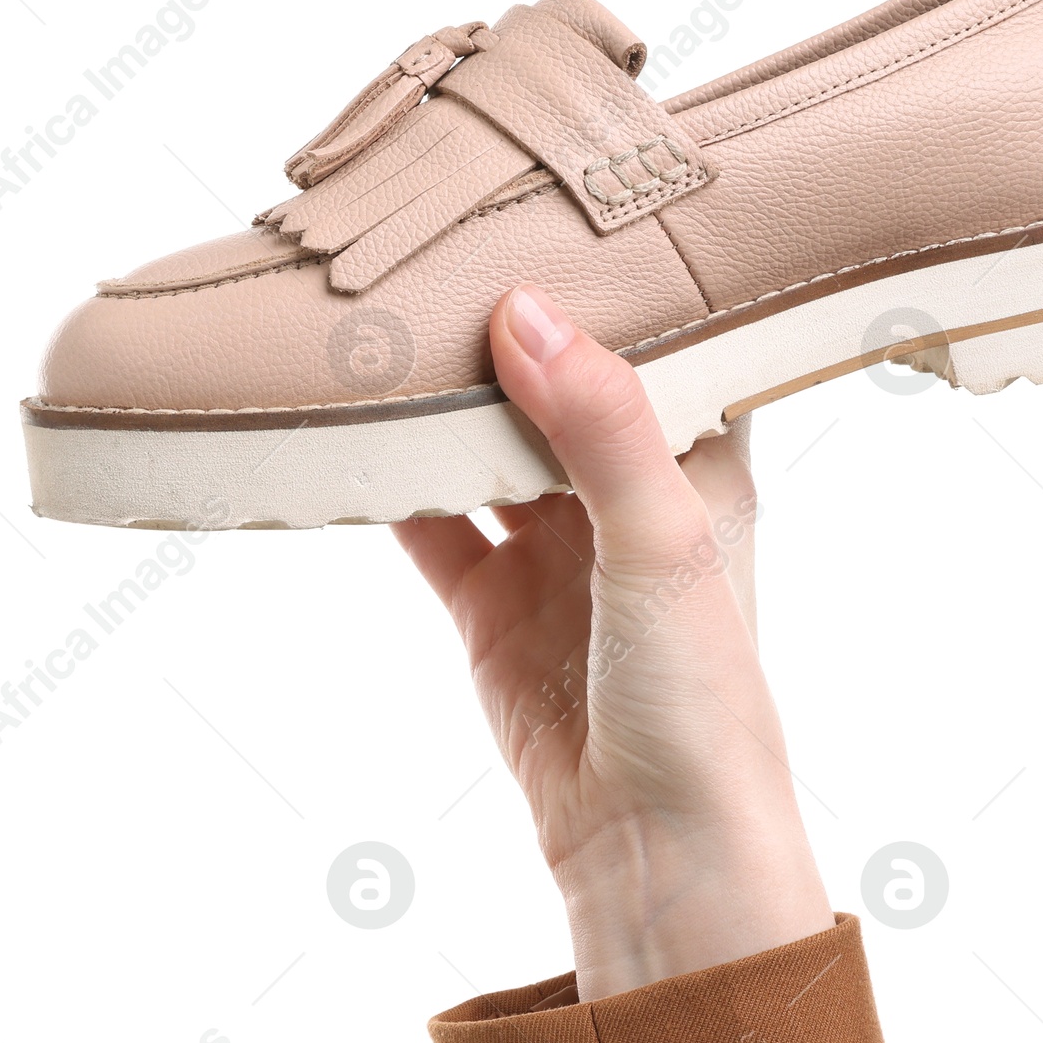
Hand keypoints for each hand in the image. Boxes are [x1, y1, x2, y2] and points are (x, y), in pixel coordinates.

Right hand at [393, 284, 832, 999]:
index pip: (650, 338)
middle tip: (423, 242)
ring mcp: (552, 548)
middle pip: (548, 384)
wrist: (655, 845)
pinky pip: (430, 522)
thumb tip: (525, 312)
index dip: (602, 275)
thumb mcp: (664, 547)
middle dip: (493, 326)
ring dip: (433, 400)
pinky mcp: (491, 603)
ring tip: (369, 323)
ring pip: (479, 445)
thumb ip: (602, 430)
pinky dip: (389, 481)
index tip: (535, 197)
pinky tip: (342, 429)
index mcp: (699, 462)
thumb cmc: (700, 700)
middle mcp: (624, 494)